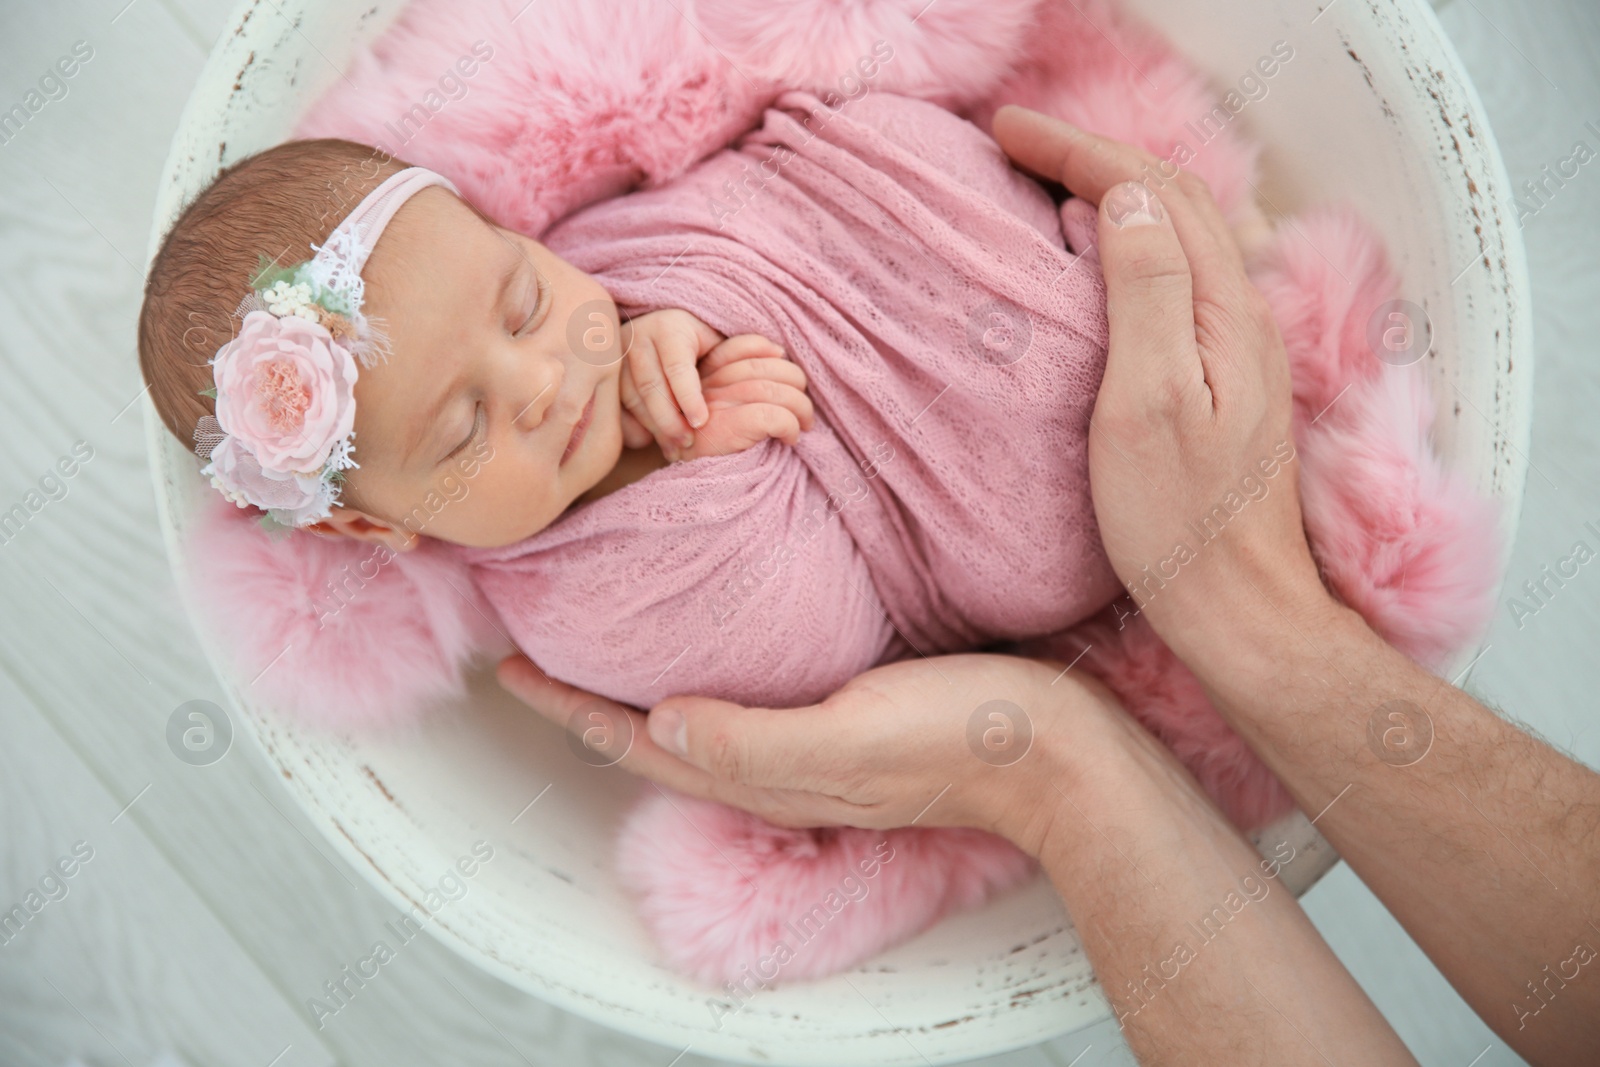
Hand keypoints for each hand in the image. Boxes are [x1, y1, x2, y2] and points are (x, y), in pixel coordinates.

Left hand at [496, 651, 1121, 857]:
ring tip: (602, 641)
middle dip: (589, 696)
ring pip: (695, 716)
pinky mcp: (842, 715)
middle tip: (539, 646)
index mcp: (762, 771)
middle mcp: (772, 764)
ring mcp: (807, 744)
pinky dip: (702, 670)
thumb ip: (755, 738)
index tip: (511, 665)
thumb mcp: (851, 734)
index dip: (569, 706)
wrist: (1056, 753)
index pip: (638, 740)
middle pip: (652, 732)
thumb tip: (662, 723)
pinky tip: (710, 639)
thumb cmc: (958, 735)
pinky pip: (744, 699)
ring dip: (639, 684)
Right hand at [616, 309, 800, 457]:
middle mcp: (638, 336)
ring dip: (652, 424)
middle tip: (687, 443)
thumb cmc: (694, 345)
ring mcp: (616, 355)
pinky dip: (631, 424)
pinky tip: (647, 440)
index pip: (677, 366)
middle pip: (650, 384)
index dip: (688, 396)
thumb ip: (743, 349)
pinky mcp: (603, 373)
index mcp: (669, 327)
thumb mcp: (716, 343)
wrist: (653, 340)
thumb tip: (778, 353)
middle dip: (669, 418)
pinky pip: (613, 404)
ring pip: (629, 396)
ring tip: (672, 447)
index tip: (701, 422)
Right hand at [667, 333, 813, 460]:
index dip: (766, 350)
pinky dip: (790, 426)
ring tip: (804, 425)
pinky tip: (790, 440)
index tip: (783, 362)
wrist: (690, 492)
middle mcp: (707, 387)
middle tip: (803, 407)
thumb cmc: (711, 454)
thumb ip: (735, 389)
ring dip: (801, 407)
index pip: (739, 347)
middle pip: (763, 366)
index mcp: (703, 378)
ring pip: (774, 391)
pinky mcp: (727, 427)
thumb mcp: (717, 415)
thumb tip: (778, 360)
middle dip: (794, 381)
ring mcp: (716, 405)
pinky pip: (774, 416)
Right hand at [990, 105, 1333, 661]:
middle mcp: (1241, 314)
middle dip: (1093, 153)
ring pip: (1181, 229)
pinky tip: (1105, 251)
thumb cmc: (1178, 523)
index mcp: (1220, 310)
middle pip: (1173, 197)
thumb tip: (1128, 196)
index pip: (1151, 192)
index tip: (1006, 128)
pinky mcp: (1226, 376)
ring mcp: (1238, 345)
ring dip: (1116, 188)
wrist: (1238, 607)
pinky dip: (1134, 235)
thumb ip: (1145, 290)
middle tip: (1015, 138)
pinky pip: (1181, 270)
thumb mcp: (1146, 403)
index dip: (1078, 148)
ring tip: (1052, 176)